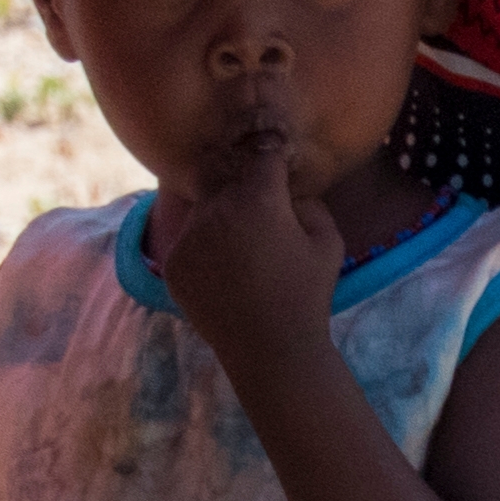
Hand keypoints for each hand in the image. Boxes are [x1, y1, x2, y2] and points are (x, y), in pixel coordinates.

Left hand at [153, 117, 347, 390]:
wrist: (271, 348)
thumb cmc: (307, 294)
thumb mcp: (328, 244)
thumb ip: (311, 204)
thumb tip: (290, 189)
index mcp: (257, 199)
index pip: (260, 155)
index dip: (269, 152)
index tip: (272, 155)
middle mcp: (215, 209)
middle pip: (226, 181)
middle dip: (242, 189)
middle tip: (258, 211)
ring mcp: (188, 235)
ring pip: (203, 210)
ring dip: (219, 219)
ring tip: (243, 251)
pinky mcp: (172, 261)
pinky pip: (187, 241)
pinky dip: (203, 249)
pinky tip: (225, 273)